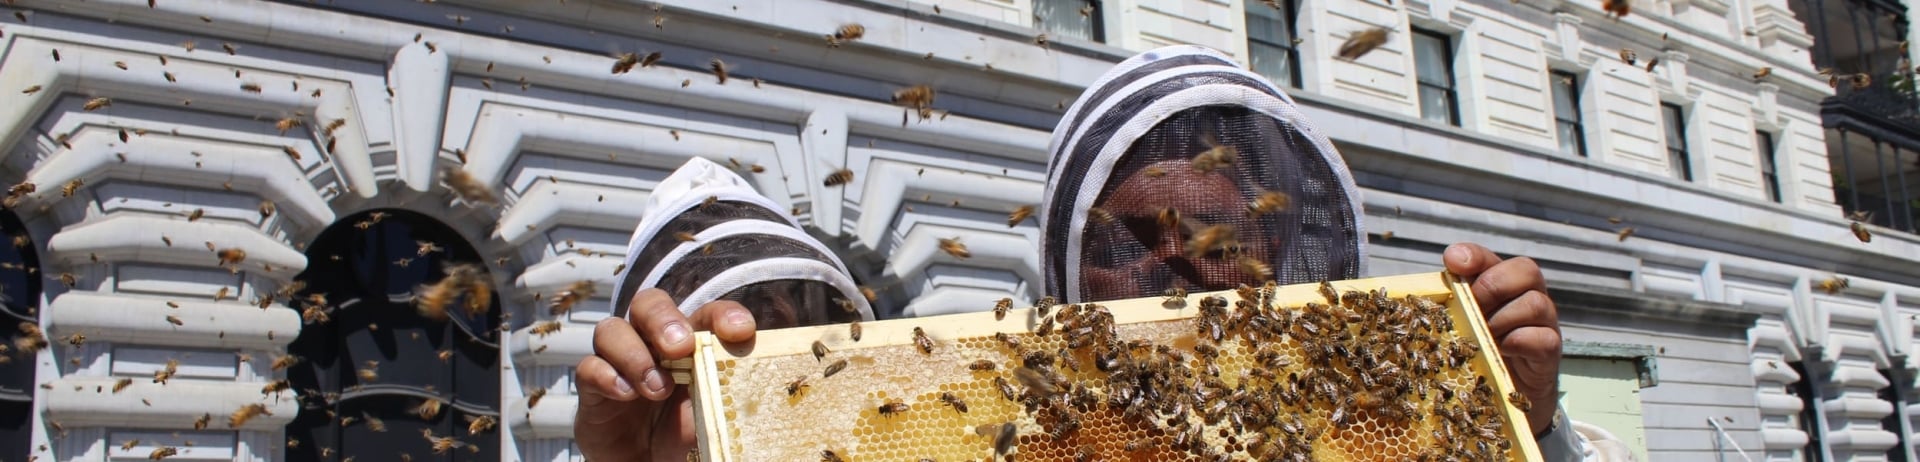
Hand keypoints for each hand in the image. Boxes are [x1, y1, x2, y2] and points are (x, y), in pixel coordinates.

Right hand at [574, 288, 759, 460]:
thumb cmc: (686, 439)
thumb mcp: (713, 416)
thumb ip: (724, 394)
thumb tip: (754, 388)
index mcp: (690, 344)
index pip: (706, 314)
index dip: (723, 315)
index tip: (741, 331)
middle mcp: (651, 344)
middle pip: (648, 304)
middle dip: (663, 318)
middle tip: (680, 346)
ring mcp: (619, 363)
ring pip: (611, 329)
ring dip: (634, 354)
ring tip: (656, 388)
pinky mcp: (593, 390)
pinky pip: (588, 367)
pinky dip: (606, 376)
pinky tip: (624, 395)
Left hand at [1444, 243, 1560, 435]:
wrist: (1502, 393)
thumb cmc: (1476, 351)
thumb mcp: (1458, 324)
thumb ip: (1447, 305)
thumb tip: (1420, 296)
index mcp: (1500, 283)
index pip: (1490, 258)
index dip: (1473, 256)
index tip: (1452, 262)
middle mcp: (1527, 295)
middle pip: (1526, 270)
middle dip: (1493, 286)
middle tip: (1472, 307)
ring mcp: (1543, 322)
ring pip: (1536, 303)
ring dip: (1503, 318)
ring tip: (1485, 335)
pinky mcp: (1549, 351)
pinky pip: (1542, 337)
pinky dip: (1518, 341)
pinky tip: (1500, 350)